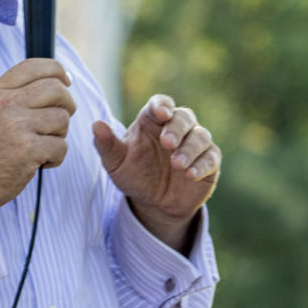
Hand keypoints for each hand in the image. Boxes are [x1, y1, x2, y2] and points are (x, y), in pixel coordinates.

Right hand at [0, 59, 76, 211]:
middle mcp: (5, 104)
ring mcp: (17, 126)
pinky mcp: (28, 150)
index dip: (57, 70)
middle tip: (62, 118)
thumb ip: (11, 95)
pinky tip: (40, 163)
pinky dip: (56, 157)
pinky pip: (61, 146)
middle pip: (55, 89)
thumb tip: (53, 82)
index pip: (33, 66)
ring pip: (62, 118)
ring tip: (43, 146)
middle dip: (67, 103)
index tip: (66, 81)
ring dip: (59, 135)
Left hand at [91, 94, 219, 252]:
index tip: (160, 113)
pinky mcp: (209, 162)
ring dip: (190, 148)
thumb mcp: (115, 163)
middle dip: (177, 128)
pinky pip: (211, 158)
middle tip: (166, 143)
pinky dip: (202, 164)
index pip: (160, 104)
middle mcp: (177, 128)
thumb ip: (106, 145)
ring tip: (177, 164)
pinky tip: (190, 174)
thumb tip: (96, 125)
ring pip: (200, 136)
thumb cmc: (134, 175)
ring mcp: (195, 144)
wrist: (153, 203)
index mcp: (153, 121)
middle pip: (184, 117)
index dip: (162, 105)